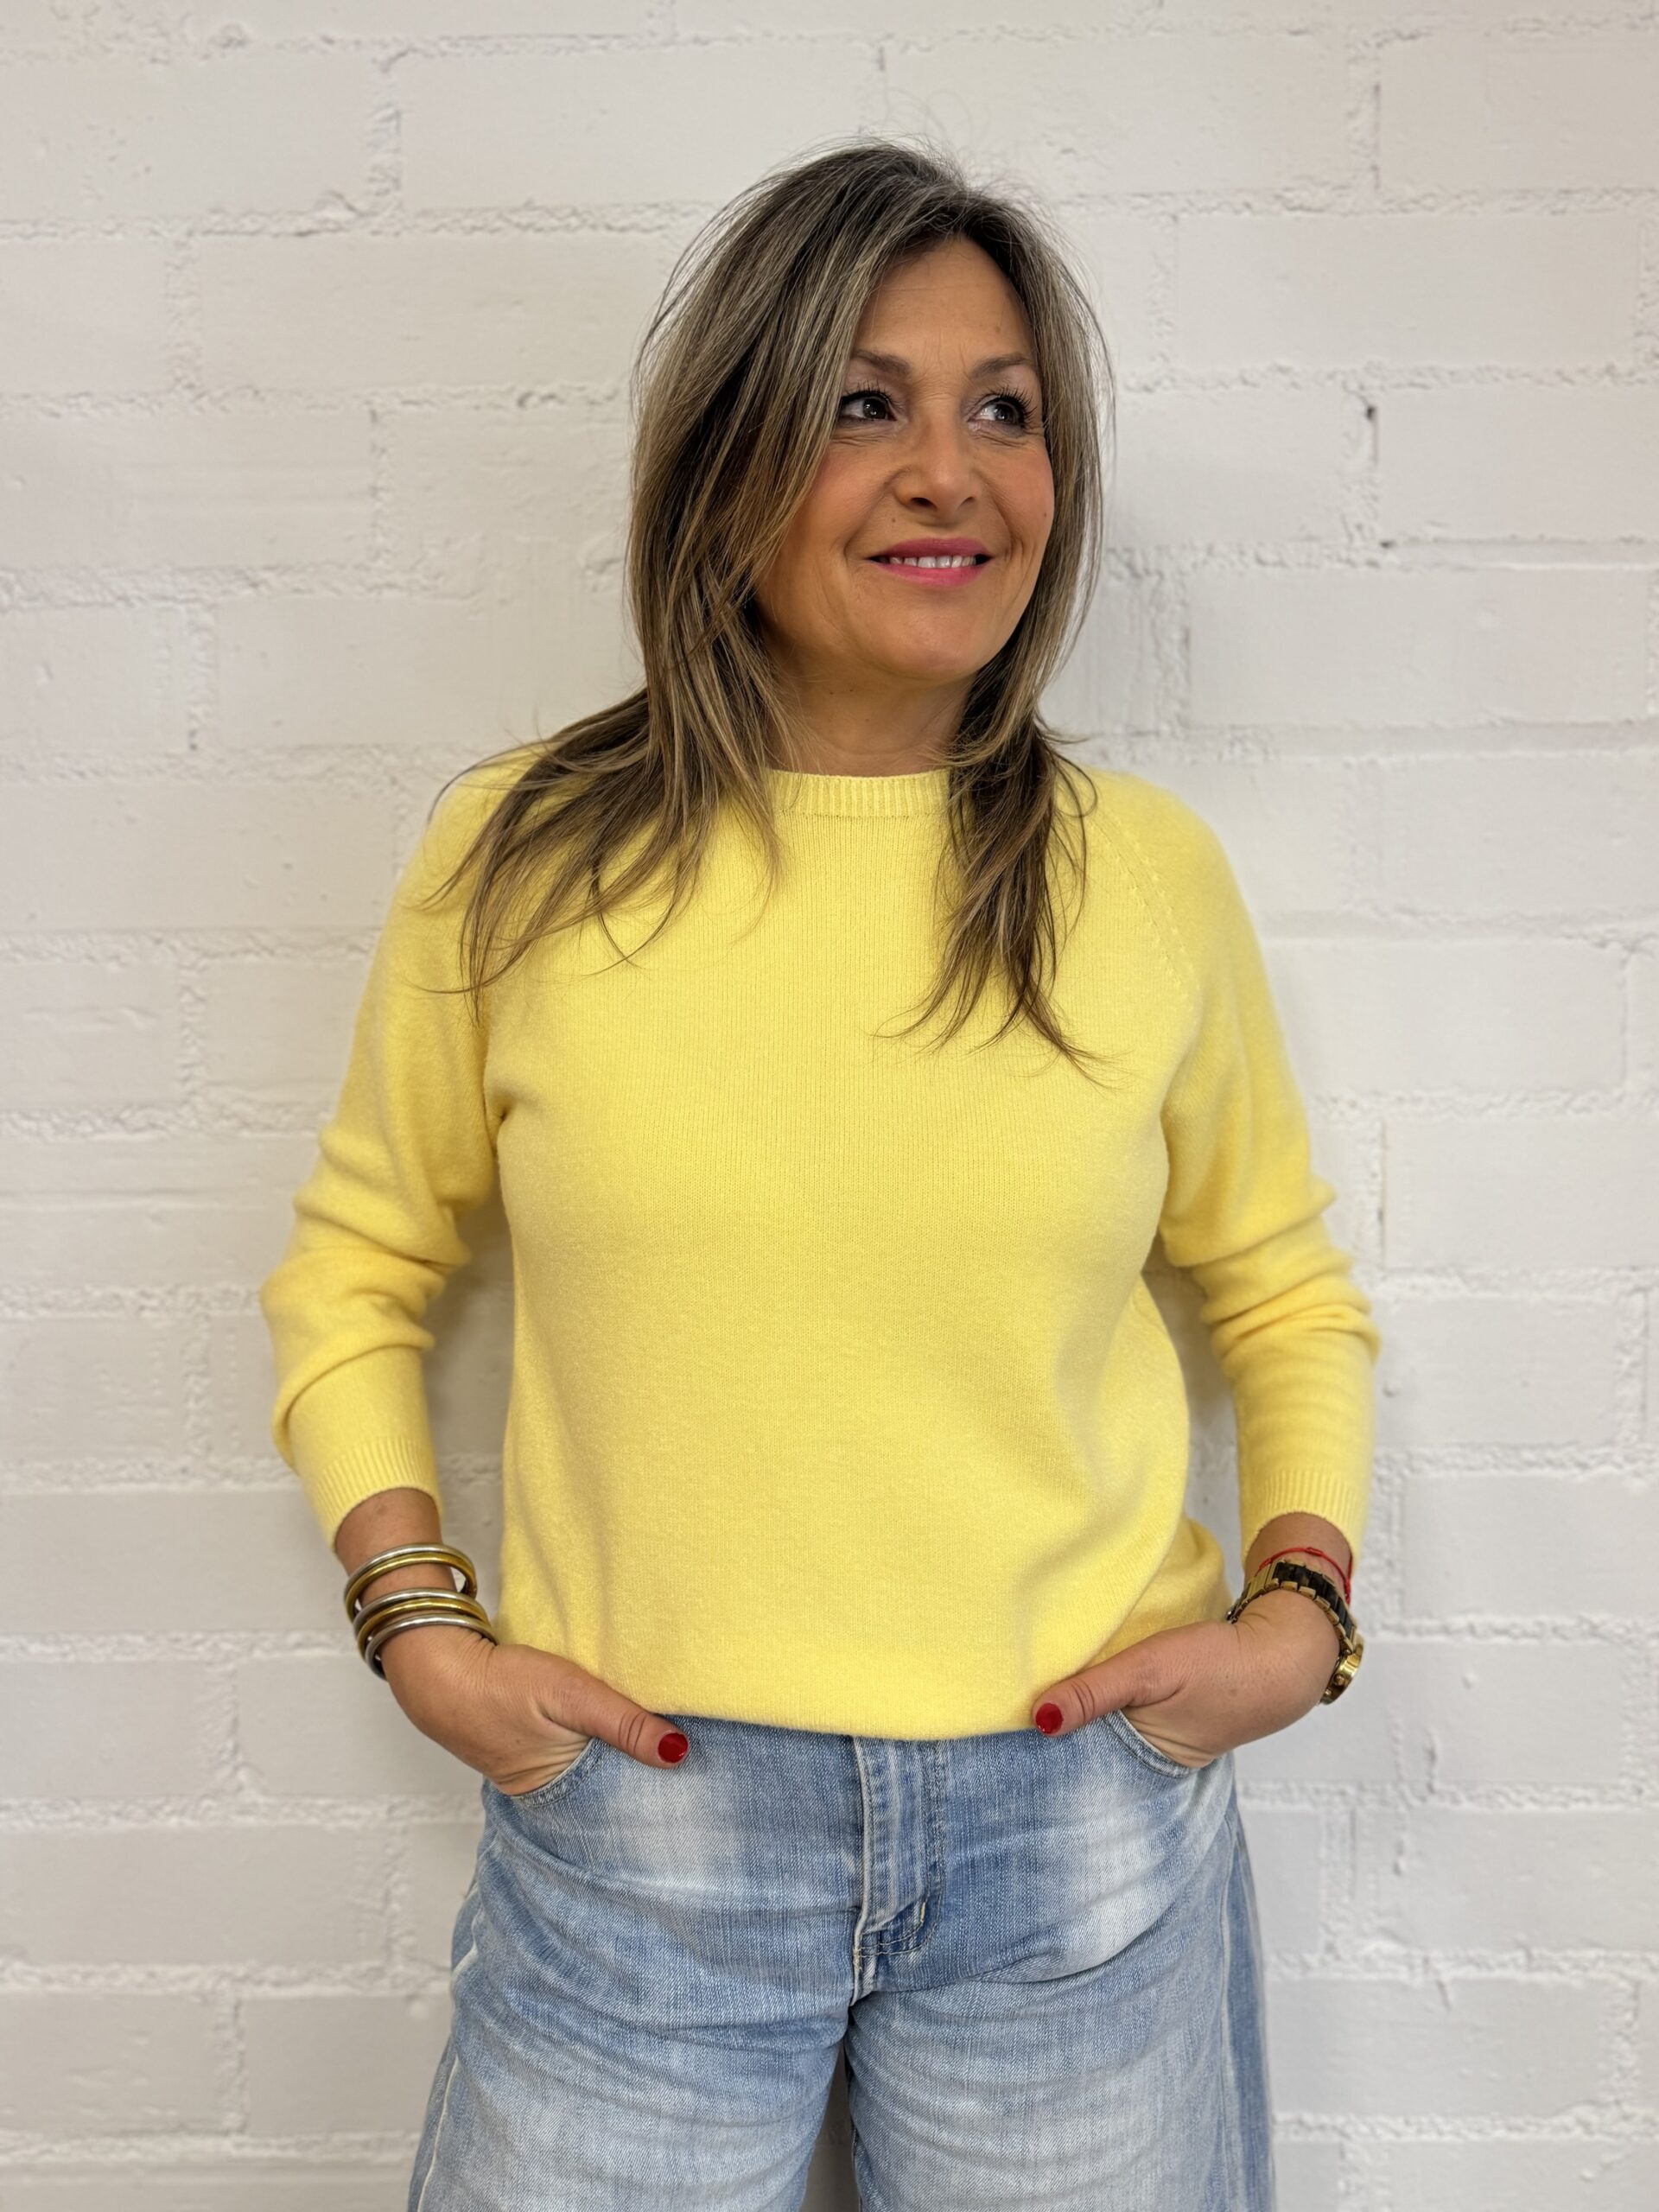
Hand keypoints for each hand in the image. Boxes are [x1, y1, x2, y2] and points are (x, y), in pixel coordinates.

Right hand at [379, 1624, 689, 1793]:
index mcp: (563, 1793)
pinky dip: (599, 1742)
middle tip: (701, 1761)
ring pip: (596, 1771)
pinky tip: (622, 1725)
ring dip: (624, 1757)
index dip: (661, 1791)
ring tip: (670, 1739)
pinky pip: (577, 1754)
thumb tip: (680, 1754)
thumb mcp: (570, 1695)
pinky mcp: (532, 1747)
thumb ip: (623, 1722)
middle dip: (648, 1779)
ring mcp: (540, 1772)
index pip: (626, 1803)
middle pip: (614, 1791)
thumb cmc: (499, 1685)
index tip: (705, 1778)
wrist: (435, 1667)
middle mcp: (553, 1793)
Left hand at [1029, 1589, 1342, 1766]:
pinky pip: (1123, 1722)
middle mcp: (1145, 1766)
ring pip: (1102, 1738)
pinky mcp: (1167, 1723)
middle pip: (1085, 1756)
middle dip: (1053, 1738)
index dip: (1040, 1749)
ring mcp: (1157, 1746)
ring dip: (1078, 1719)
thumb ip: (1094, 1691)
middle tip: (1002, 1716)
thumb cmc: (1219, 1666)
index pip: (1074, 1766)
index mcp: (1139, 1766)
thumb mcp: (1149, 1670)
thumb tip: (1037, 1720)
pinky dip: (1103, 1709)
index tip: (998, 1730)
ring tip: (1029, 1700)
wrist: (1283, 1656)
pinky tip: (1080, 1691)